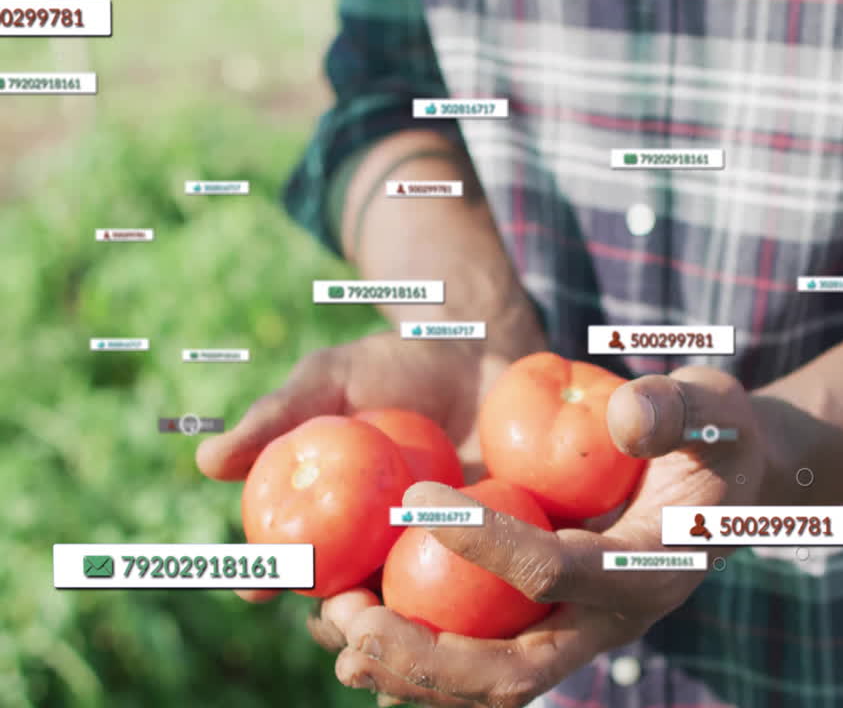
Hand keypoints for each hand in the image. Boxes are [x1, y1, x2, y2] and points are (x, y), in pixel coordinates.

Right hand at [196, 329, 539, 601]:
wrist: (483, 347)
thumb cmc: (399, 363)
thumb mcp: (334, 379)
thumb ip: (279, 416)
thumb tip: (209, 463)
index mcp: (334, 522)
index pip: (294, 564)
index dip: (270, 582)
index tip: (257, 588)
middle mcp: (382, 549)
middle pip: (352, 605)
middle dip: (339, 622)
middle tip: (339, 612)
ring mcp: (443, 554)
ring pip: (415, 614)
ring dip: (401, 629)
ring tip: (394, 620)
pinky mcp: (500, 549)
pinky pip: (482, 586)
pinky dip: (470, 608)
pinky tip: (464, 612)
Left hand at [320, 365, 773, 706]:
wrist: (733, 484)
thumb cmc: (720, 435)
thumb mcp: (713, 407)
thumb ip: (675, 409)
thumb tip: (624, 418)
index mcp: (649, 570)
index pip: (555, 571)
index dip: (484, 542)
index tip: (415, 499)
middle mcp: (612, 621)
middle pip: (514, 672)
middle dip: (427, 659)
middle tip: (351, 625)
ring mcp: (582, 630)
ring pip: (490, 685)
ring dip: (412, 671)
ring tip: (338, 631)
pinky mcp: (556, 622)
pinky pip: (485, 659)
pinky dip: (424, 655)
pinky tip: (367, 623)